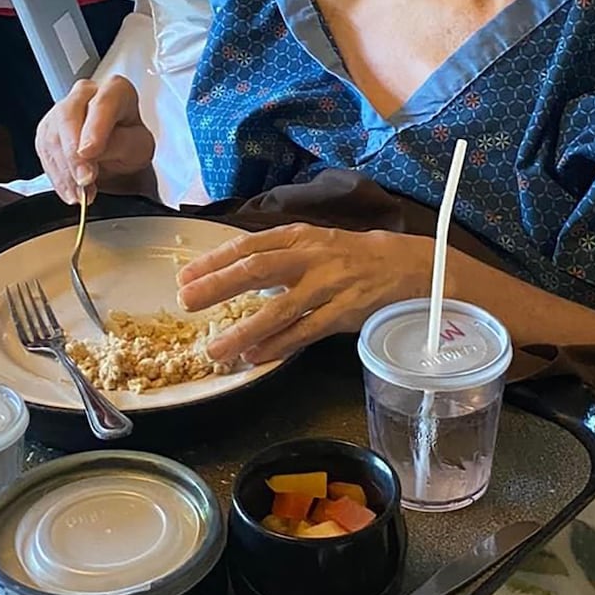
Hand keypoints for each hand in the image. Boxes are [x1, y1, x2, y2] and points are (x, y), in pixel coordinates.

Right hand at [35, 74, 154, 203]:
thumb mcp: (138, 148)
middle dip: (73, 154)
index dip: (94, 129)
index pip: (102, 104)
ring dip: (65, 171)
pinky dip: (57, 176)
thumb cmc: (131, 146)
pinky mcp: (47, 130)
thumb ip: (119, 144)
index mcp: (116, 90)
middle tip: (84, 180)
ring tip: (82, 193)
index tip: (89, 152)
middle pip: (68, 116)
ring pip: (52, 136)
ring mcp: (62, 110)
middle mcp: (86, 94)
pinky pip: (44, 153)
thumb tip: (90, 150)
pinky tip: (71, 190)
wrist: (119, 159)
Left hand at [178, 226, 430, 367]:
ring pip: (279, 309)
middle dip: (219, 286)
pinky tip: (254, 358)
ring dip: (243, 330)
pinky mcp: (345, 312)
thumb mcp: (315, 244)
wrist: (409, 267)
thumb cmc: (353, 257)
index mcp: (300, 237)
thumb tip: (231, 274)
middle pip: (258, 269)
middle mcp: (311, 257)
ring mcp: (329, 286)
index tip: (184, 274)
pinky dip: (278, 346)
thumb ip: (279, 257)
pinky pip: (306, 332)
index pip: (250, 245)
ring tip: (215, 350)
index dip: (215, 260)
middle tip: (185, 302)